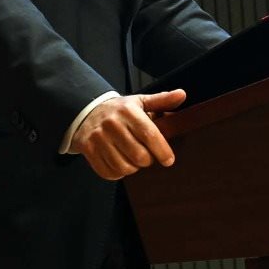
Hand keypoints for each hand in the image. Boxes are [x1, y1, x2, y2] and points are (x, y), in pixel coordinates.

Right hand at [70, 89, 187, 179]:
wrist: (87, 111)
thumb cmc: (119, 110)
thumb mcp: (140, 101)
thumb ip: (161, 100)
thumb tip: (182, 95)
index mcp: (128, 111)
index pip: (149, 134)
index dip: (162, 150)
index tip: (169, 160)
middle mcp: (112, 124)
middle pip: (138, 155)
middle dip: (148, 160)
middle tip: (148, 156)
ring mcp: (99, 138)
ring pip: (124, 166)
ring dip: (133, 168)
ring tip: (133, 159)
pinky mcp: (88, 150)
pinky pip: (108, 172)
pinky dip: (118, 173)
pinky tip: (120, 163)